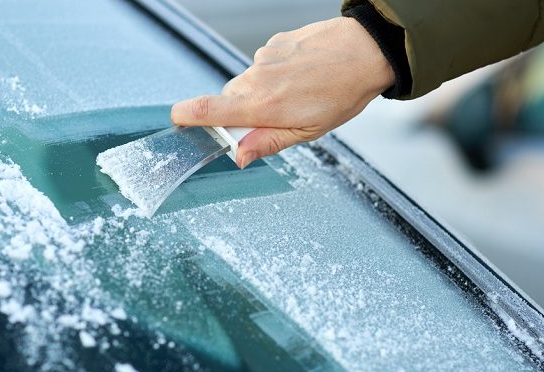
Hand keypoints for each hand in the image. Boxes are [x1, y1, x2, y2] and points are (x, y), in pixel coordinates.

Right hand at [171, 17, 394, 167]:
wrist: (365, 52)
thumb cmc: (340, 94)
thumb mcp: (306, 132)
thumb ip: (267, 143)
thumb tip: (239, 156)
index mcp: (262, 106)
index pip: (208, 110)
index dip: (186, 116)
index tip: (179, 121)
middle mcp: (256, 79)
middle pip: (229, 100)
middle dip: (242, 114)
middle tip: (273, 120)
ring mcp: (264, 58)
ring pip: (247, 83)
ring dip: (261, 94)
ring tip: (295, 95)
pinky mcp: (273, 44)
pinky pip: (263, 65)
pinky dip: (274, 75)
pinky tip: (300, 77)